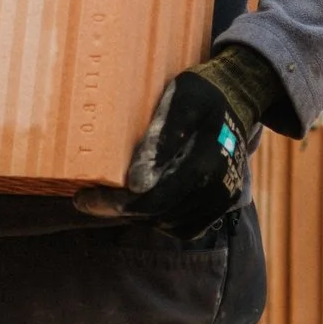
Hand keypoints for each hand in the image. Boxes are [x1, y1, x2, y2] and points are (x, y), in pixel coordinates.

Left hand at [74, 45, 282, 240]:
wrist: (238, 96)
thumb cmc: (200, 94)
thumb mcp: (179, 100)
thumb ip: (160, 138)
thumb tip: (137, 181)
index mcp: (202, 157)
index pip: (153, 195)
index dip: (116, 203)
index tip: (85, 198)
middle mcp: (215, 181)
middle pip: (158, 212)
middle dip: (120, 209)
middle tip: (90, 201)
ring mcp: (222, 195)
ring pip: (170, 223)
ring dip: (141, 215)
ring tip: (117, 200)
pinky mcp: (225, 203)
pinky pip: (188, 229)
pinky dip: (164, 221)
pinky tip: (148, 205)